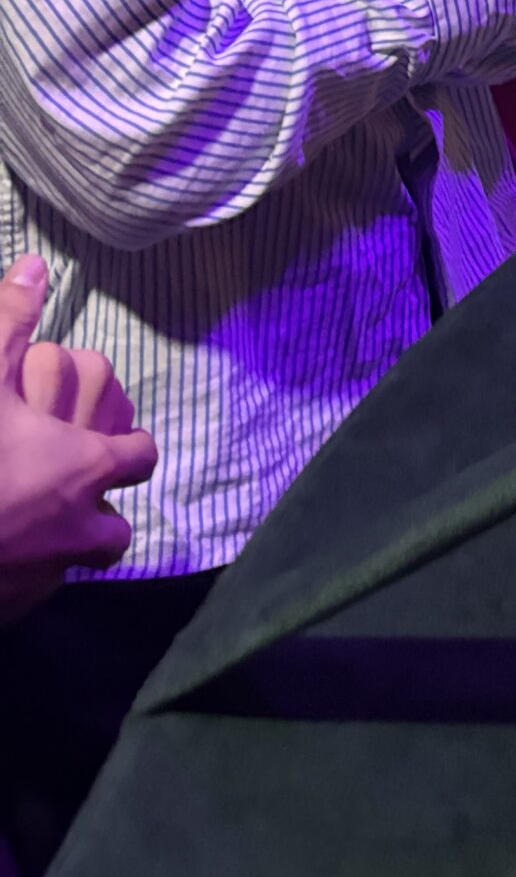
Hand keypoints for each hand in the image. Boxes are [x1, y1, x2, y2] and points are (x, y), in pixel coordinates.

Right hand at [0, 255, 156, 623]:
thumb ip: (10, 320)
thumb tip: (36, 264)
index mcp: (83, 469)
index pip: (140, 457)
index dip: (133, 446)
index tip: (122, 440)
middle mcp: (76, 531)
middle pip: (118, 530)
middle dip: (105, 511)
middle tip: (78, 490)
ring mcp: (44, 579)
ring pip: (79, 566)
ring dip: (69, 546)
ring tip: (38, 524)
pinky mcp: (9, 612)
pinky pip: (35, 593)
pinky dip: (26, 574)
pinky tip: (0, 552)